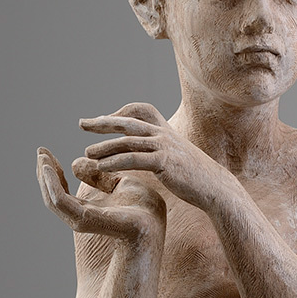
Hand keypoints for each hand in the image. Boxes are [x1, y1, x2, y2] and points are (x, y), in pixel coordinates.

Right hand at [36, 147, 165, 242]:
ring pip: (53, 197)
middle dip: (44, 173)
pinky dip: (52, 184)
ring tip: (42, 157)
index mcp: (89, 210)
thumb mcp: (121, 186)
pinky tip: (50, 167)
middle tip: (40, 151)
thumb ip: (100, 177)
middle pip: (53, 194)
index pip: (63, 191)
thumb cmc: (146, 210)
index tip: (47, 152)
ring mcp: (82, 220)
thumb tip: (77, 162)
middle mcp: (82, 216)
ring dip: (45, 176)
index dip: (54, 172)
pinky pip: (61, 201)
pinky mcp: (85, 219)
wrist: (158, 224)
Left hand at [75, 103, 235, 209]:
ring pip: (127, 142)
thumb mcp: (176, 154)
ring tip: (87, 154)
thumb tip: (143, 149)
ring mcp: (164, 146)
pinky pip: (133, 159)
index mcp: (166, 129)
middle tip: (82, 125)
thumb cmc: (193, 175)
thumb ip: (159, 148)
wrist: (214, 187)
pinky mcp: (164, 162)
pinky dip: (114, 161)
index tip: (100, 120)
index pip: (140, 110)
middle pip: (127, 122)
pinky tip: (101, 167)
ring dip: (104, 147)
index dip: (119, 113)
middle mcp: (164, 133)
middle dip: (102, 123)